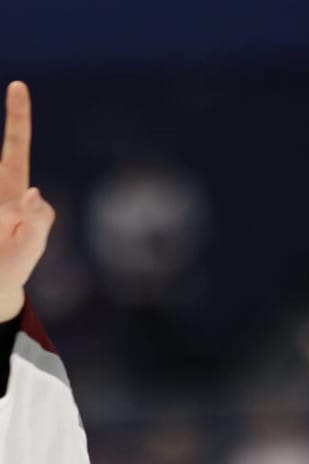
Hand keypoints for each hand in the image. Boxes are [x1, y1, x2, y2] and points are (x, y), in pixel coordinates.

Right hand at [0, 81, 54, 322]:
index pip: (15, 148)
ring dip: (0, 213)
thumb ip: (37, 221)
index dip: (18, 119)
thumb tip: (34, 192)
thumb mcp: (32, 247)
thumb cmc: (14, 265)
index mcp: (13, 190)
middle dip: (11, 122)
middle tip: (15, 107)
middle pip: (0, 154)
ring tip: (3, 228)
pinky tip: (0, 223)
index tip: (18, 86)